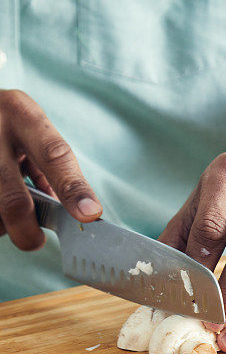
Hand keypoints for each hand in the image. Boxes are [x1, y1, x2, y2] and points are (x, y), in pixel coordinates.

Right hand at [0, 90, 101, 249]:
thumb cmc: (6, 127)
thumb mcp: (29, 132)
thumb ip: (51, 169)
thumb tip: (75, 212)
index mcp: (21, 113)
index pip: (54, 155)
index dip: (72, 188)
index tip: (89, 214)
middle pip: (13, 199)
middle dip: (26, 230)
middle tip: (35, 241)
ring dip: (2, 223)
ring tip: (5, 209)